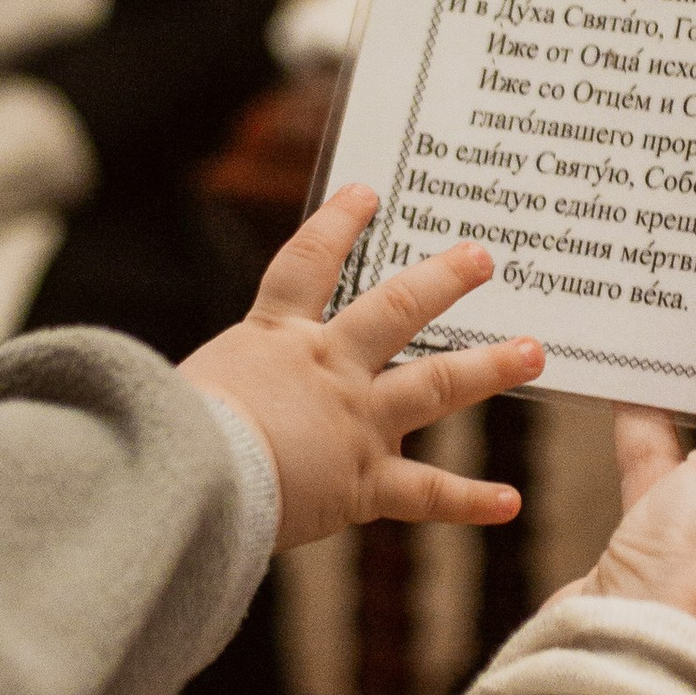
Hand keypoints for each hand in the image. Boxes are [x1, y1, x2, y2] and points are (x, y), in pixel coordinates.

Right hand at [184, 183, 545, 550]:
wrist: (189, 476)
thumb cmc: (163, 432)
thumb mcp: (180, 389)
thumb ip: (202, 386)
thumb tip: (167, 394)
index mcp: (272, 339)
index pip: (307, 266)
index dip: (337, 225)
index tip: (366, 193)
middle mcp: (326, 368)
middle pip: (396, 308)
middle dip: (444, 280)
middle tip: (482, 257)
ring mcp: (354, 420)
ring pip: (436, 384)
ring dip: (490, 367)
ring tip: (532, 352)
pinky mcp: (364, 481)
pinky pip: (428, 493)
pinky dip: (471, 500)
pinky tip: (510, 501)